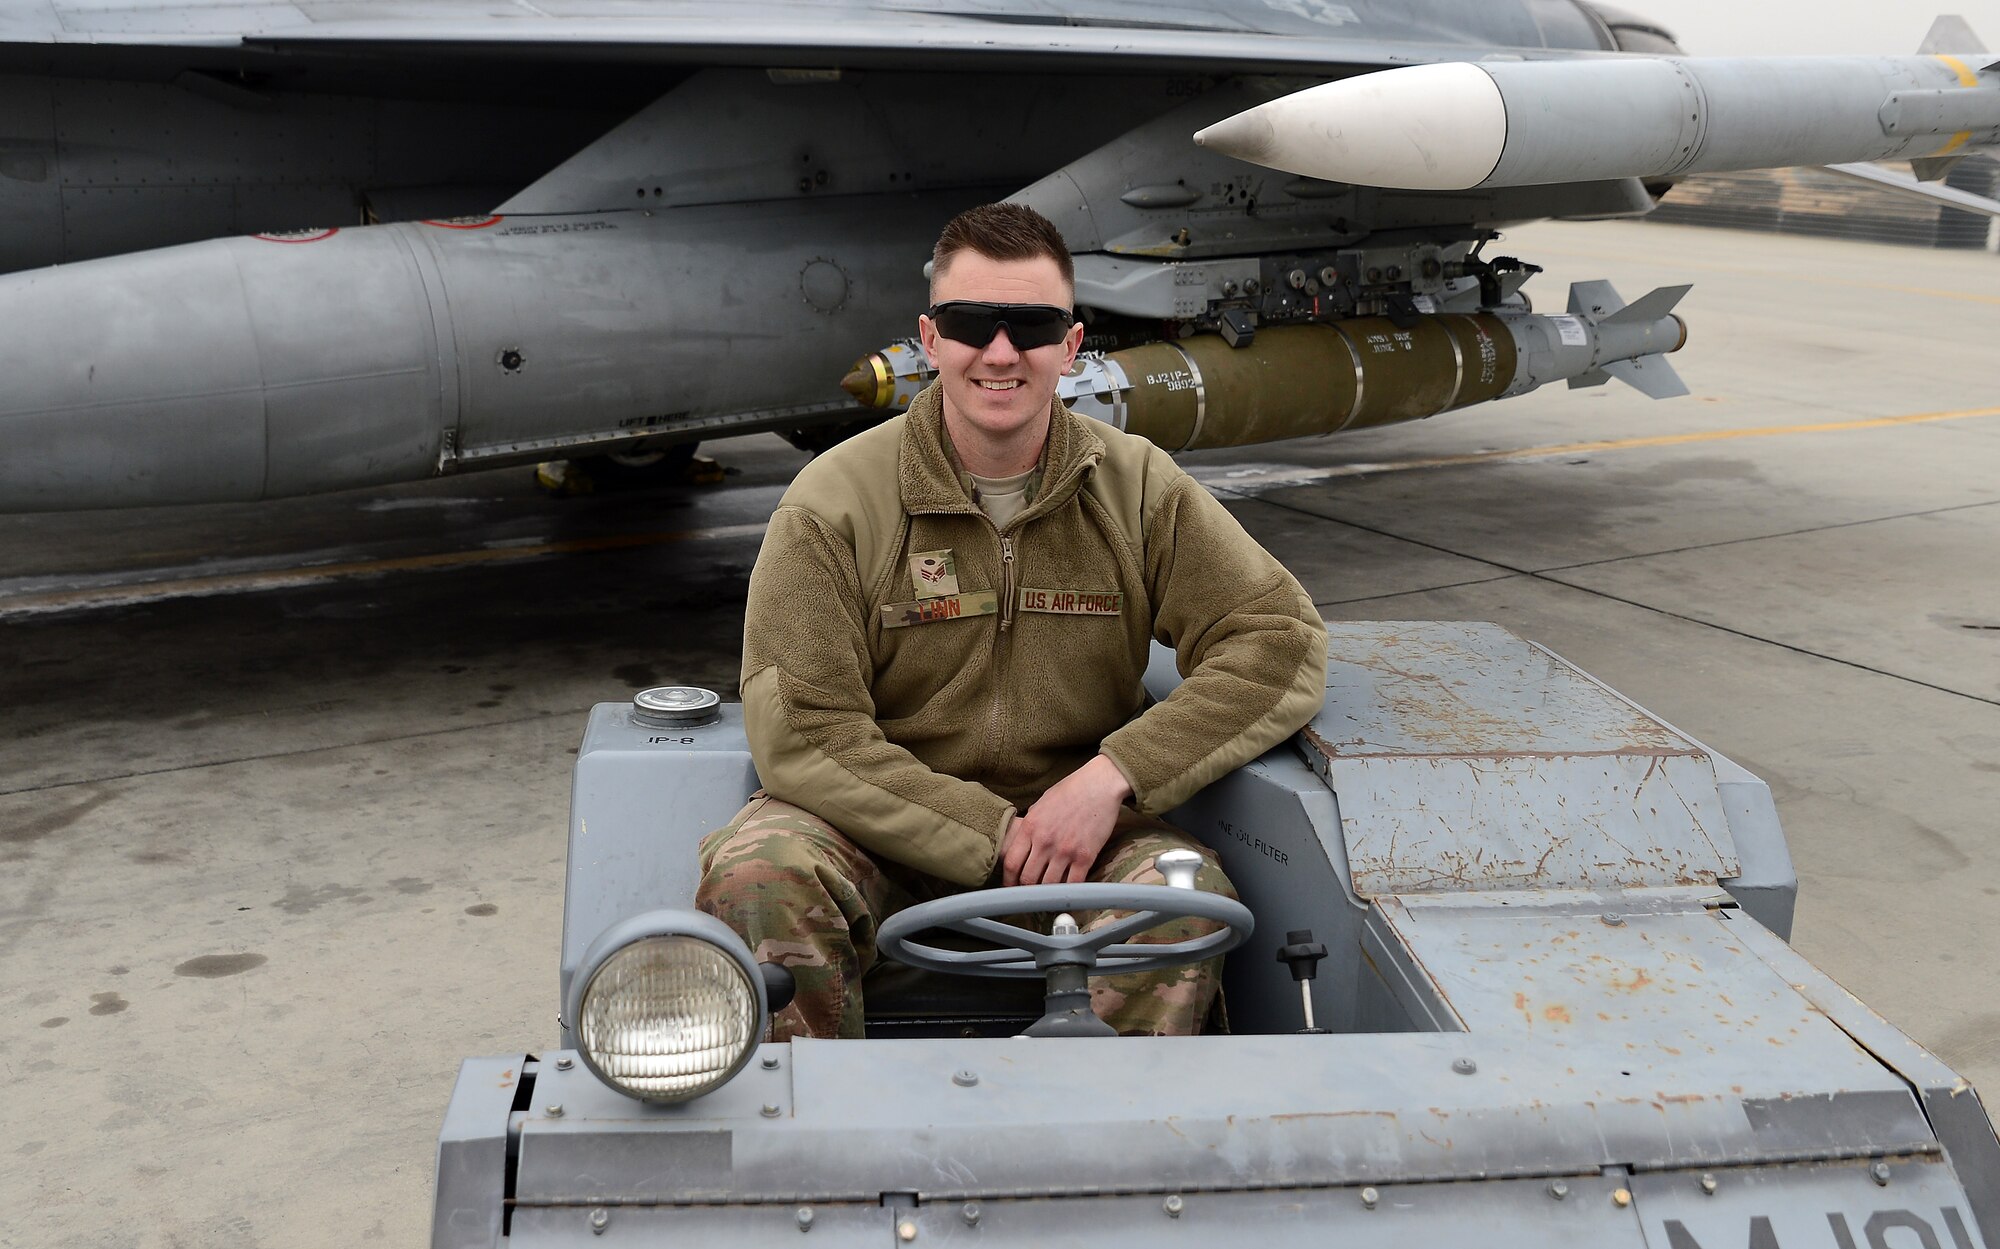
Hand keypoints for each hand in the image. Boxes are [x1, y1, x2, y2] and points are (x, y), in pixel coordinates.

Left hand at [1001, 754, 1134, 885]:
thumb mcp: (1041, 805)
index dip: (1008, 881)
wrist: (1100, 784)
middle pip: (1027, 879)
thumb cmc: (1071, 790)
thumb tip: (1023, 843)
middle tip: (1030, 894)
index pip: (1011, 863)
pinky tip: (1067, 893)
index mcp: (1030, 827)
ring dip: (1047, 894)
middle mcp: (1045, 841)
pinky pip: (1073, 884)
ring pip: (1049, 886)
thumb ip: (1030, 826)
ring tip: (1048, 896)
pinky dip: (1069, 892)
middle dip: (1027, 890)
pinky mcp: (1085, 856)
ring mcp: (1065, 850)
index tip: (1011, 887)